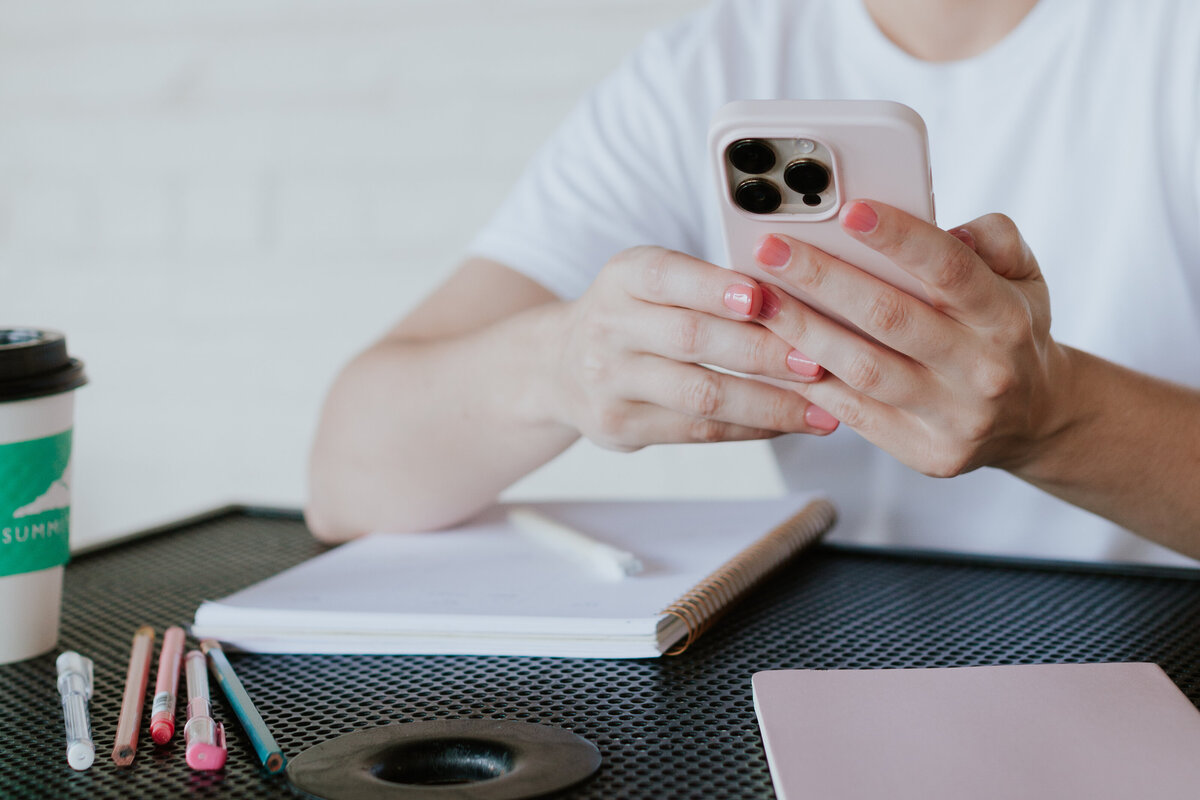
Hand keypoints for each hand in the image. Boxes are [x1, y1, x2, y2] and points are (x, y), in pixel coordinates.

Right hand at [549, 245, 840, 450]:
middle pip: (692, 339)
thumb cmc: (634, 315)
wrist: (559, 365)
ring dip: (769, 403)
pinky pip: (697, 431)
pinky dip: (750, 428)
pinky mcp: (618, 427)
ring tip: (822, 407)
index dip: (717, 288)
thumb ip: (709, 285)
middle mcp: (608, 326)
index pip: (670, 277)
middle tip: (820, 360)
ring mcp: (609, 382)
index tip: (766, 297)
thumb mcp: (653, 281)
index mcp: (624, 276)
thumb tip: (800, 297)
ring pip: (700, 395)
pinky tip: (789, 424)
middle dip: (764, 351)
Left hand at [751, 201, 1073, 476]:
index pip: (949, 268)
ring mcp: (954, 417)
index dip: (898, 237)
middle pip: (891, 318)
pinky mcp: (925, 452)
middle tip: (771, 248)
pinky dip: (808, 379)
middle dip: (824, 279)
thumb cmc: (1009, 329)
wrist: (1035, 417)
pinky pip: (854, 412)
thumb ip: (993, 238)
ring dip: (803, 332)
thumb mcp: (1023, 276)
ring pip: (863, 369)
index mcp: (1005, 316)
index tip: (848, 210)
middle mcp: (983, 369)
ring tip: (758, 298)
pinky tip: (772, 349)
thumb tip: (947, 226)